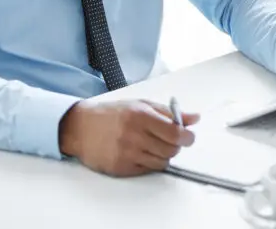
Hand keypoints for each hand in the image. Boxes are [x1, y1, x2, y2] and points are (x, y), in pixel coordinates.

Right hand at [58, 99, 199, 176]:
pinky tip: (140, 152)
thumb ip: (169, 113)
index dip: (187, 137)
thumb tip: (194, 118)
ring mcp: (127, 154)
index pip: (175, 133)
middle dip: (175, 145)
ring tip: (152, 144)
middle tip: (168, 139)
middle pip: (171, 150)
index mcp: (141, 116)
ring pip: (161, 162)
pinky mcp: (121, 168)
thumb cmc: (111, 114)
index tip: (189, 137)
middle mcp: (134, 136)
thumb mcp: (141, 105)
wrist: (81, 127)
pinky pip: (147, 170)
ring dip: (163, 155)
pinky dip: (149, 162)